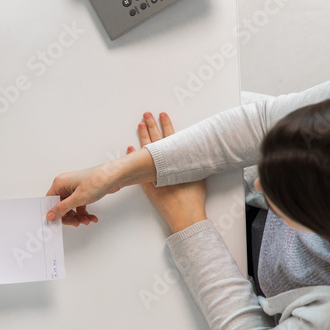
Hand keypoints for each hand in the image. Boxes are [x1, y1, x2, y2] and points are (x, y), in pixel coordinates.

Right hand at [45, 141, 157, 225]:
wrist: (114, 175)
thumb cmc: (97, 180)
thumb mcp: (78, 198)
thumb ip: (62, 208)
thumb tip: (50, 215)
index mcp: (59, 183)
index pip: (50, 202)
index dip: (53, 213)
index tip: (59, 222)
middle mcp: (65, 185)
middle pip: (60, 206)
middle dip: (69, 217)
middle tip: (77, 223)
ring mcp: (74, 189)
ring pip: (70, 208)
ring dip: (78, 216)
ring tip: (86, 220)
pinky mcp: (82, 192)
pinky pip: (78, 206)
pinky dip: (84, 213)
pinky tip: (91, 217)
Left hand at [134, 112, 206, 233]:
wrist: (185, 215)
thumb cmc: (194, 198)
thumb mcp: (199, 176)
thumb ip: (197, 162)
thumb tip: (200, 153)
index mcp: (177, 160)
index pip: (170, 137)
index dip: (166, 125)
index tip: (162, 114)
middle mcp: (164, 165)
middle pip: (156, 140)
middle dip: (151, 126)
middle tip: (146, 115)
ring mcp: (153, 174)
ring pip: (146, 152)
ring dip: (143, 138)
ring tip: (139, 126)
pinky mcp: (147, 185)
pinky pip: (137, 168)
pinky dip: (133, 158)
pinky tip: (129, 149)